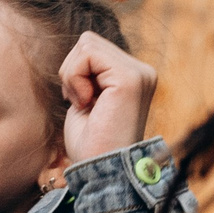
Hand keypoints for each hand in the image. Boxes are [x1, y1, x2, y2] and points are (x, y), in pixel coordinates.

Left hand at [59, 32, 157, 166]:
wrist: (102, 170)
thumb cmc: (90, 143)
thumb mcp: (87, 101)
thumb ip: (88, 74)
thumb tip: (77, 51)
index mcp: (133, 76)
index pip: (92, 48)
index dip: (74, 73)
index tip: (80, 102)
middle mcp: (142, 71)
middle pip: (88, 42)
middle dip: (72, 71)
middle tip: (81, 103)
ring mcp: (139, 73)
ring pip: (86, 44)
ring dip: (72, 76)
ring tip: (85, 104)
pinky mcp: (130, 78)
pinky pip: (87, 54)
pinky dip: (75, 78)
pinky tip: (86, 103)